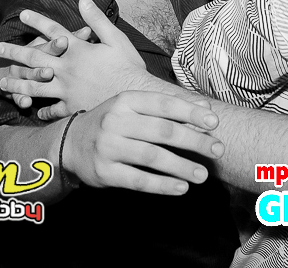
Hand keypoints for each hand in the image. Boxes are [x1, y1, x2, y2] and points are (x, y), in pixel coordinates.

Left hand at [0, 0, 150, 119]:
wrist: (135, 97)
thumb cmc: (129, 67)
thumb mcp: (117, 38)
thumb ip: (97, 19)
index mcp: (77, 50)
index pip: (53, 31)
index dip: (37, 21)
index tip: (22, 15)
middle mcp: (67, 69)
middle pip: (34, 58)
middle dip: (15, 52)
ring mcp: (66, 89)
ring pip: (34, 86)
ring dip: (17, 83)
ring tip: (3, 82)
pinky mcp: (71, 107)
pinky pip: (51, 109)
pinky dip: (41, 110)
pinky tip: (34, 109)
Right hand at [63, 89, 223, 194]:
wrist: (69, 143)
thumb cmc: (113, 122)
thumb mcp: (134, 107)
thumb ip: (167, 107)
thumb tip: (206, 107)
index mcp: (126, 101)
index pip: (164, 104)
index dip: (191, 113)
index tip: (215, 123)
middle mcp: (116, 121)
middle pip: (162, 131)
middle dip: (194, 140)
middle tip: (218, 149)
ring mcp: (108, 147)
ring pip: (152, 157)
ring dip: (181, 166)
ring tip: (203, 174)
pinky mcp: (104, 172)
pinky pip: (138, 180)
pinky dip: (162, 185)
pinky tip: (181, 187)